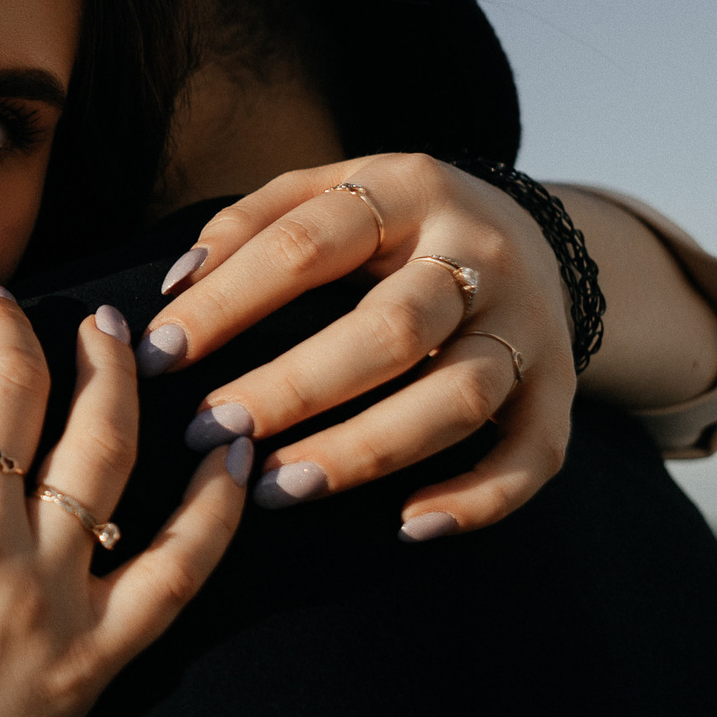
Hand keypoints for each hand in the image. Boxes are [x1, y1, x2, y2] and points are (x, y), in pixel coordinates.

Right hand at [0, 290, 248, 716]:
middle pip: (16, 386)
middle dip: (7, 326)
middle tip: (0, 309)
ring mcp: (43, 596)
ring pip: (105, 448)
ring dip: (111, 372)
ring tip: (106, 333)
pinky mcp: (93, 656)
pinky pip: (178, 568)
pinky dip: (215, 505)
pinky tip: (229, 450)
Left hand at [141, 153, 571, 535]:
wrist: (532, 233)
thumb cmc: (388, 225)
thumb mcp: (325, 191)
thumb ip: (248, 224)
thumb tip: (174, 288)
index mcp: (408, 191)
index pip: (307, 246)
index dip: (227, 303)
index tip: (159, 356)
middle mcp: (478, 256)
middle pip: (391, 330)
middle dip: (293, 388)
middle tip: (210, 432)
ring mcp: (527, 326)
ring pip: (457, 397)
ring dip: (365, 450)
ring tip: (279, 488)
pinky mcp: (558, 388)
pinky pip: (533, 455)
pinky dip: (477, 499)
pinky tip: (408, 526)